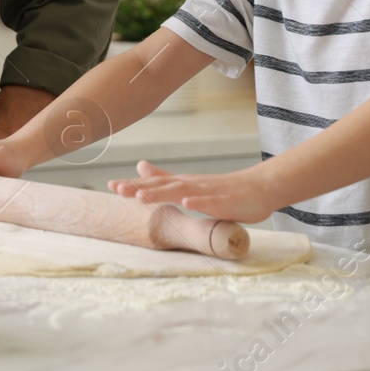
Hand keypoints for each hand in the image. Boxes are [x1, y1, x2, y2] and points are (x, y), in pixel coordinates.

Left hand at [109, 160, 276, 223]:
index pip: (154, 183)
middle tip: (117, 189)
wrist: (259, 188)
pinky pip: (211, 202)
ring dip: (161, 193)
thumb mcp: (190, 184)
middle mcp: (192, 185)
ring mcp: (209, 192)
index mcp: (183, 184)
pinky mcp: (225, 201)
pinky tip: (186, 203)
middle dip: (140, 188)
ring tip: (141, 196)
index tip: (110, 185)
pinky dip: (198, 201)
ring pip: (182, 192)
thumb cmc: (224, 189)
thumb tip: (140, 167)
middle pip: (163, 186)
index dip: (133, 185)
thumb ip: (165, 177)